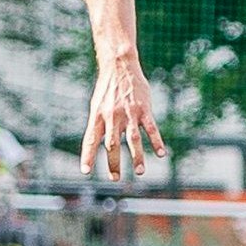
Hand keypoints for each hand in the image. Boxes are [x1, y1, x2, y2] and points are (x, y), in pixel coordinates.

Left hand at [84, 56, 167, 178]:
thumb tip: (97, 146)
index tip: (85, 171)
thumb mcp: (96, 106)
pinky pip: (151, 129)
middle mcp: (112, 117)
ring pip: (133, 139)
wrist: (119, 67)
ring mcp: (129, 114)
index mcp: (97, 117)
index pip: (90, 140)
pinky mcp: (144, 110)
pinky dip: (156, 142)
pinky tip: (160, 154)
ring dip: (137, 157)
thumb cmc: (107, 90)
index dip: (87, 156)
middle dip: (113, 163)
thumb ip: (98, 125)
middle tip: (115, 178)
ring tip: (139, 172)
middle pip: (112, 144)